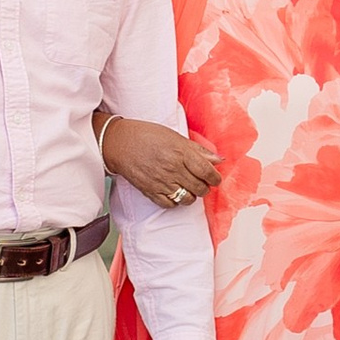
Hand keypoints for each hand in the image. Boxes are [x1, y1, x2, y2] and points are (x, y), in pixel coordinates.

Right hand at [101, 115, 220, 207]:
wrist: (120, 143)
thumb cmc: (147, 135)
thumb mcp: (175, 136)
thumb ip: (198, 150)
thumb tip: (219, 159)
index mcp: (180, 153)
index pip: (206, 171)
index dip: (215, 177)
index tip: (216, 178)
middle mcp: (173, 169)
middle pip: (199, 187)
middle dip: (205, 187)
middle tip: (203, 182)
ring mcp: (161, 182)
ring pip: (187, 199)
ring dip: (192, 195)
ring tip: (190, 188)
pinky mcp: (150, 192)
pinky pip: (170, 204)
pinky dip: (176, 201)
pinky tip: (175, 193)